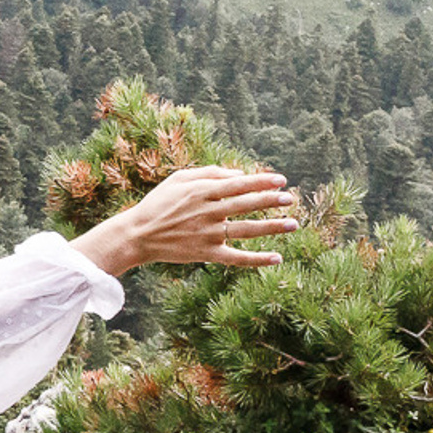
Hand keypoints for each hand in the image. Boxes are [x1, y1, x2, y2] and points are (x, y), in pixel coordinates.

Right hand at [77, 165, 298, 278]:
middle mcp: (207, 212)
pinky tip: (277, 258)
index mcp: (201, 191)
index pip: (238, 184)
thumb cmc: (159, 203)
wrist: (138, 235)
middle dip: (271, 201)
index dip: (261, 181)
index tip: (281, 179)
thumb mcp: (178, 179)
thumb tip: (239, 175)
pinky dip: (258, 259)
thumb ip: (208, 173)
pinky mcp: (207, 254)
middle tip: (291, 199)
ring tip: (293, 224)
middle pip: (247, 205)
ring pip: (247, 230)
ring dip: (273, 227)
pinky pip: (237, 258)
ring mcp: (208, 234)